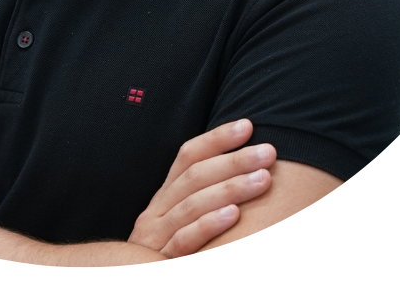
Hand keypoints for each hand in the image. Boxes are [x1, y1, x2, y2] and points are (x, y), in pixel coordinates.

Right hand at [128, 119, 274, 257]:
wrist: (130, 278)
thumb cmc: (169, 257)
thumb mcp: (182, 225)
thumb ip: (202, 201)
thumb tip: (246, 172)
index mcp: (164, 197)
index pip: (188, 155)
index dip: (217, 138)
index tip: (248, 126)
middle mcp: (156, 210)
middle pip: (194, 175)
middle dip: (234, 160)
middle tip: (269, 152)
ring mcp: (154, 236)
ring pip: (192, 202)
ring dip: (230, 187)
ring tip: (264, 179)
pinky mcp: (158, 260)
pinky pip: (184, 240)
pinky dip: (209, 225)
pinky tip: (234, 215)